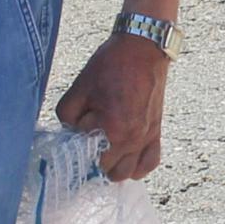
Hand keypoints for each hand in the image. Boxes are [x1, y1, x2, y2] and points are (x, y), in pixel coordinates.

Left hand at [54, 33, 169, 180]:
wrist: (142, 49)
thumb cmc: (110, 65)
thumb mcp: (78, 88)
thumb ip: (68, 118)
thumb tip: (71, 135)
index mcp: (112, 129)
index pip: (86, 156)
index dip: (77, 146)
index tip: (76, 135)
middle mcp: (132, 139)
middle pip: (106, 170)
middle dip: (94, 159)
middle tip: (88, 141)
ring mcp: (146, 138)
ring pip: (127, 174)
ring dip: (114, 168)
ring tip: (105, 151)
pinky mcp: (156, 132)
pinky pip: (149, 164)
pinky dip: (137, 166)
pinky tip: (126, 157)